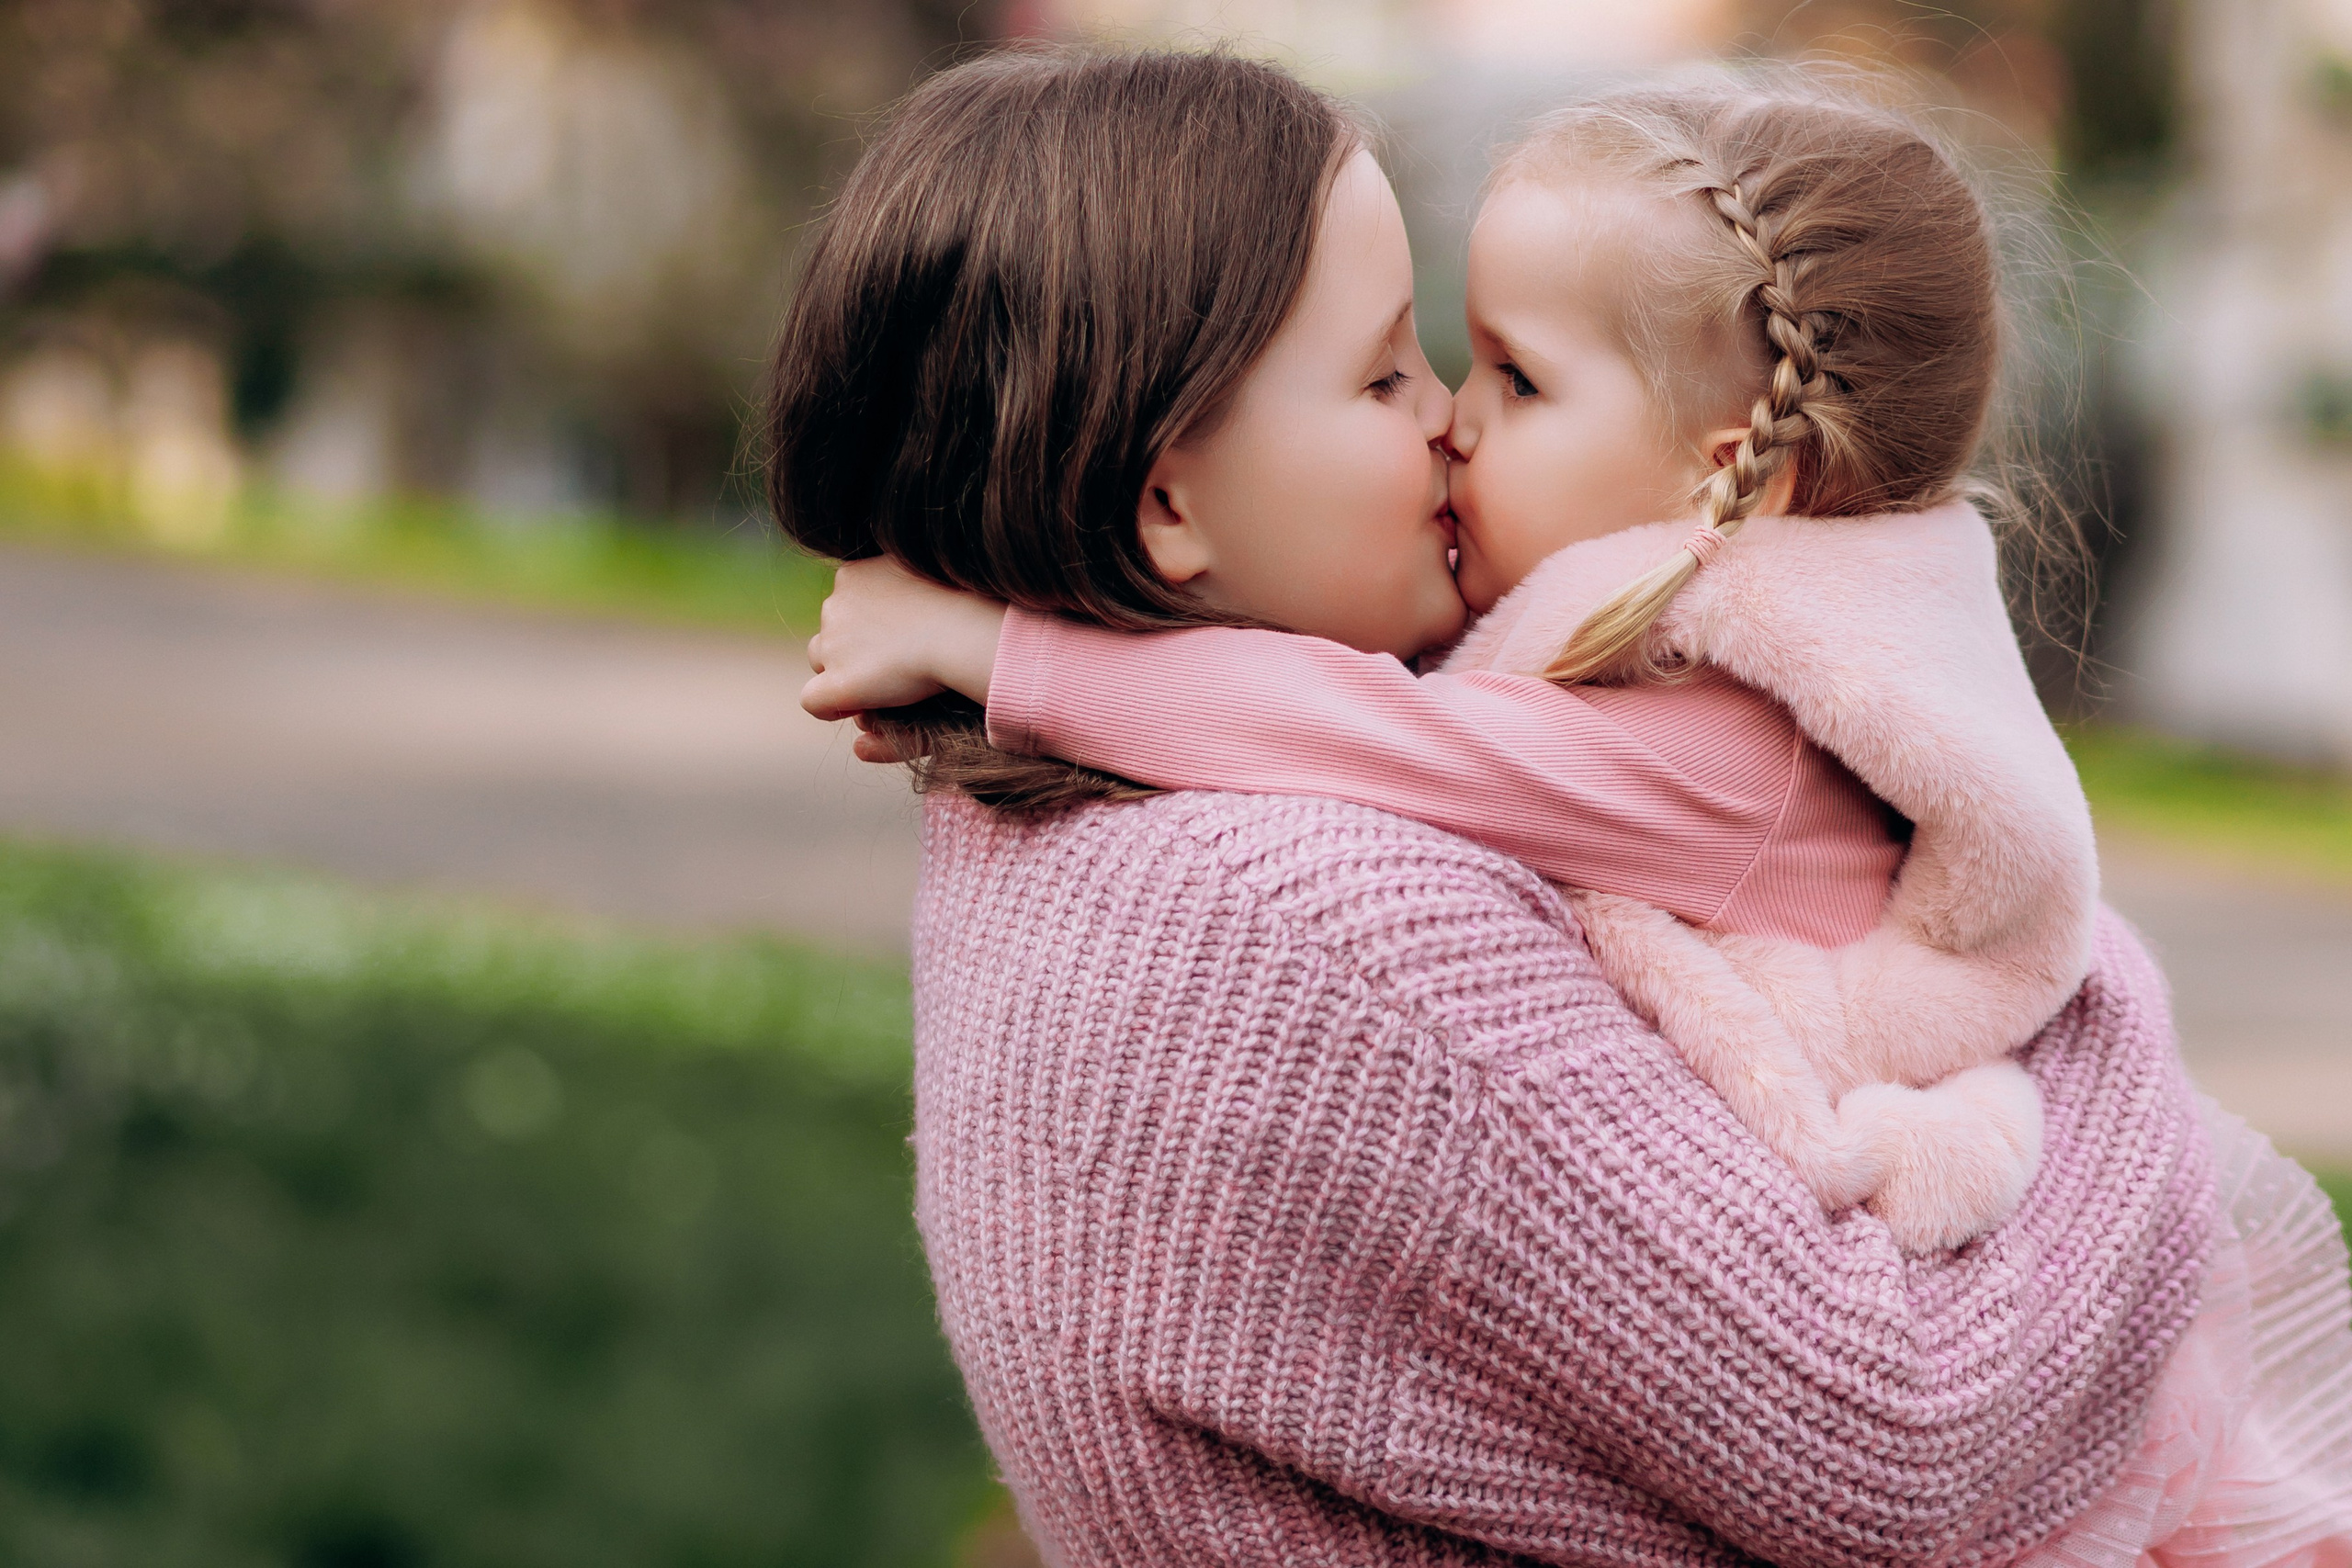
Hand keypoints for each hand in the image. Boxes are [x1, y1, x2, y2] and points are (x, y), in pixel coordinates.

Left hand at [801, 556, 1007, 725]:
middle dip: (852, 647)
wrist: (961, 631)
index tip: (891, 639)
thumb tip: (899, 589)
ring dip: (843, 671)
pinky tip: (857, 707)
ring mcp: (832, 644)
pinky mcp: (838, 682)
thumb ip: (900, 581)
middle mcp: (834, 605)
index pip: (843, 603)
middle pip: (830, 632)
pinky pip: (814, 700)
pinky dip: (831, 705)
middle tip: (891, 662)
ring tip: (880, 683)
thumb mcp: (922, 572)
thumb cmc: (960, 600)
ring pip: (820, 660)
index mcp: (852, 576)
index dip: (864, 626)